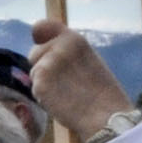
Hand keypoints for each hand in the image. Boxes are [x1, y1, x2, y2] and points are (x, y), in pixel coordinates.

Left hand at [26, 20, 133, 141]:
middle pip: (34, 53)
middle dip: (43, 66)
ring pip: (34, 71)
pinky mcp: (40, 82)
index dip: (39, 37)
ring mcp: (49, 63)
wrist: (107, 116)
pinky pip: (34, 88)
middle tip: (65, 82)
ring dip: (43, 82)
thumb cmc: (101, 92)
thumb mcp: (88, 60)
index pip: (41, 26)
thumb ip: (68, 51)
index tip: (39, 42)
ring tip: (66, 92)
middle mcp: (60, 46)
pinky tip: (61, 101)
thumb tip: (42, 39)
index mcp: (75, 38)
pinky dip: (43, 96)